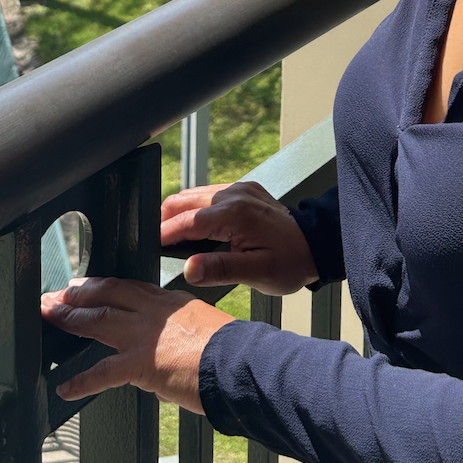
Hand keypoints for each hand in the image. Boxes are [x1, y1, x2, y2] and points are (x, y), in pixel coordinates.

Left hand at [41, 276, 233, 411]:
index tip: (85, 283)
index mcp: (172, 303)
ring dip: (71, 318)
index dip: (104, 285)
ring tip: (50, 315)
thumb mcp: (204, 336)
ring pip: (99, 319)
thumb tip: (164, 380)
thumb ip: (180, 349)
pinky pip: (103, 372)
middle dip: (78, 294)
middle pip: (108, 295)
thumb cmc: (231, 353)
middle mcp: (155, 312)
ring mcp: (146, 335)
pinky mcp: (141, 362)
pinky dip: (82, 381)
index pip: (131, 288)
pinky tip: (65, 388)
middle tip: (55, 294)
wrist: (240, 363)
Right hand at [161, 181, 318, 293]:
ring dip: (180, 213)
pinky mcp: (243, 189)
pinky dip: (195, 208)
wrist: (315, 244)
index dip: (164, 233)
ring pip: (194, 194)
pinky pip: (209, 194)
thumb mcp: (256, 274)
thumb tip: (188, 269)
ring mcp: (238, 188)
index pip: (187, 221)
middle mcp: (233, 194)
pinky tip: (193, 229)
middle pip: (184, 200)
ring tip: (169, 239)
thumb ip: (220, 269)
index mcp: (234, 214)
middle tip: (154, 244)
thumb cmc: (289, 263)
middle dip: (165, 220)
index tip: (146, 245)